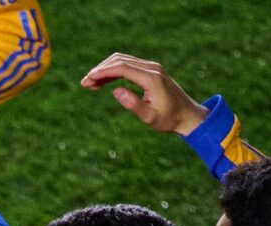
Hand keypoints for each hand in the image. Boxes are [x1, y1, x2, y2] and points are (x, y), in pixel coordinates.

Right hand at [80, 53, 204, 136]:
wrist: (186, 115)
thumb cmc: (168, 119)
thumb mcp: (150, 117)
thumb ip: (133, 105)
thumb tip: (116, 91)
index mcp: (151, 78)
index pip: (122, 67)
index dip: (102, 72)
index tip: (87, 80)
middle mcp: (151, 68)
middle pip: (120, 60)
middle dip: (100, 70)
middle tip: (84, 83)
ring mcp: (151, 67)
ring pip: (122, 61)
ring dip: (105, 70)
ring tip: (90, 84)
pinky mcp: (150, 70)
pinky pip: (128, 65)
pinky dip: (113, 71)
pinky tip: (102, 82)